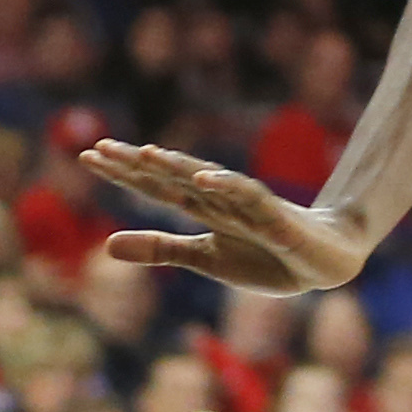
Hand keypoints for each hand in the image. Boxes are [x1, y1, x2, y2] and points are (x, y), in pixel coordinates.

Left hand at [86, 141, 367, 294]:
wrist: (324, 265)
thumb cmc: (264, 258)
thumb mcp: (203, 256)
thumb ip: (158, 249)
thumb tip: (105, 244)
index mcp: (200, 208)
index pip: (153, 185)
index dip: (122, 172)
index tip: (88, 156)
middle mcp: (219, 199)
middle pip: (172, 176)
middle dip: (137, 162)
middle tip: (99, 146)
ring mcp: (247, 205)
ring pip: (205, 180)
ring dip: (176, 166)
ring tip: (145, 152)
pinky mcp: (275, 217)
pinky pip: (248, 197)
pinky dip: (225, 186)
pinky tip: (201, 177)